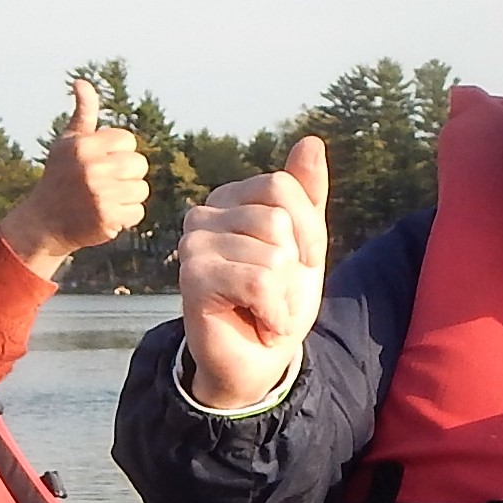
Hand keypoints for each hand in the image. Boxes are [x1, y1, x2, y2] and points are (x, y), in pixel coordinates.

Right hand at [0, 79, 148, 277]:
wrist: (44, 222)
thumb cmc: (59, 177)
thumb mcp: (67, 142)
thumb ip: (83, 113)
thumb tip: (81, 82)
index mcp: (84, 145)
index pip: (128, 141)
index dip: (118, 152)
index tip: (100, 162)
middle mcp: (92, 168)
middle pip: (139, 164)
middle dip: (126, 174)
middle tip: (105, 183)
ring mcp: (101, 194)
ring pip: (141, 189)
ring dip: (128, 196)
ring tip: (106, 198)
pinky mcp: (108, 218)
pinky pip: (137, 212)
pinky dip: (126, 216)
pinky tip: (107, 214)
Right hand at [177, 137, 328, 408]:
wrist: (257, 362)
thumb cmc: (277, 300)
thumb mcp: (304, 243)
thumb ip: (306, 194)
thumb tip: (310, 140)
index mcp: (229, 199)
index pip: (284, 186)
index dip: (308, 231)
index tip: (301, 263)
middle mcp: (203, 214)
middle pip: (279, 218)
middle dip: (295, 266)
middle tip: (277, 293)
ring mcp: (192, 245)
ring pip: (273, 254)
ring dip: (284, 296)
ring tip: (264, 308)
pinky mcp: (193, 279)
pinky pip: (260, 280)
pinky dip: (273, 310)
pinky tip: (259, 320)